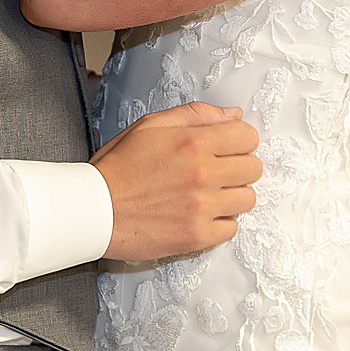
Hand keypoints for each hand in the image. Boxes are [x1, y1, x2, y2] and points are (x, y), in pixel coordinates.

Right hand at [92, 101, 260, 260]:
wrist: (95, 210)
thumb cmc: (118, 168)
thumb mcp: (149, 126)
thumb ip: (194, 115)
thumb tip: (233, 115)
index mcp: (192, 142)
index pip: (248, 136)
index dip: (238, 140)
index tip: (226, 147)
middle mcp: (203, 173)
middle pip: (254, 168)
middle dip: (237, 167)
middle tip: (213, 171)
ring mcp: (203, 207)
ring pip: (247, 199)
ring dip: (230, 196)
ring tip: (204, 194)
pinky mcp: (199, 235)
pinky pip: (232, 228)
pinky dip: (218, 222)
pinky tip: (196, 214)